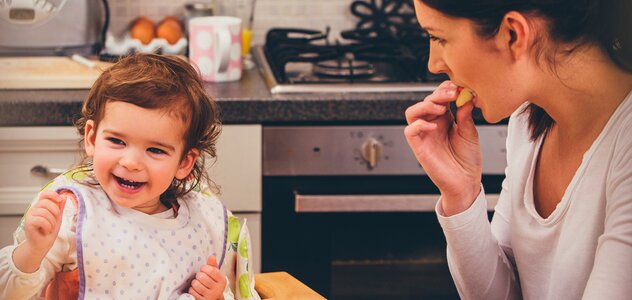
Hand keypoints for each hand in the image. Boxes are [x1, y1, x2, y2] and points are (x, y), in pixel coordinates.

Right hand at [25, 190, 68, 253]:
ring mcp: (29, 216)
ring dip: (51, 222)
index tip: (60, 200)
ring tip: (50, 228)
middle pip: (45, 202)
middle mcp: (34, 209)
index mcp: (41, 206)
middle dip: (55, 212)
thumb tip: (64, 196)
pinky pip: (40, 220)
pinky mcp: (28, 223)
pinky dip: (47, 226)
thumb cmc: (49, 231)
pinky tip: (46, 230)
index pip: (44, 194)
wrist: (42, 245)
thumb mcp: (58, 217)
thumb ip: (60, 207)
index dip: (52, 194)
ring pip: (44, 212)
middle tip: (54, 221)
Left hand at [189, 256, 225, 299]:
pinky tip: (196, 290)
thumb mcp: (215, 275)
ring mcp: (211, 296)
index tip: (204, 270)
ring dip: (194, 283)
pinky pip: (192, 292)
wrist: (214, 298)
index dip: (204, 268)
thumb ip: (213, 265)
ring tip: (198, 284)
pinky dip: (192, 290)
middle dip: (198, 276)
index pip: (210, 270)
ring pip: (196, 284)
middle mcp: (218, 289)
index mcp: (222, 280)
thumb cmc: (212, 284)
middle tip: (200, 278)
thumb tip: (211, 256)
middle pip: (202, 277)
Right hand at [404, 80, 481, 214]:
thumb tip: (466, 96)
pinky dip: (419, 124)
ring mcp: (424, 135)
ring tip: (441, 108)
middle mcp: (433, 124)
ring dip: (425, 105)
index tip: (459, 87)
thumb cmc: (468, 160)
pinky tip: (434, 126)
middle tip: (452, 93)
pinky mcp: (418, 146)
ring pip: (412, 112)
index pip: (440, 97)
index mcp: (446, 119)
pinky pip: (410, 130)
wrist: (466, 182)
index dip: (446, 89)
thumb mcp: (470, 133)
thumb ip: (465, 115)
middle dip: (438, 94)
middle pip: (426, 101)